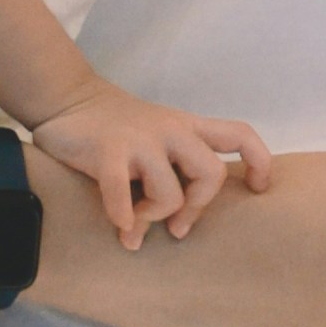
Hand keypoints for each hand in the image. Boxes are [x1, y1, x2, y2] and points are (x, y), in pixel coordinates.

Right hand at [31, 84, 273, 251]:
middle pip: (211, 173)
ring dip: (153, 216)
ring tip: (133, 226)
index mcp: (187, 127)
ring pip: (170, 194)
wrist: (66, 97)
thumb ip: (173, 170)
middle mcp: (171, 130)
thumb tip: (177, 229)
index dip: (259, 163)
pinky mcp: (108, 151)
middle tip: (176, 228)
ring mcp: (140, 140)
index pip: (240, 136)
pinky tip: (118, 225)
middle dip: (197, 207)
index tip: (257, 190)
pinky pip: (123, 193)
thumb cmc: (115, 128)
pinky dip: (123, 216)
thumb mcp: (156, 138)